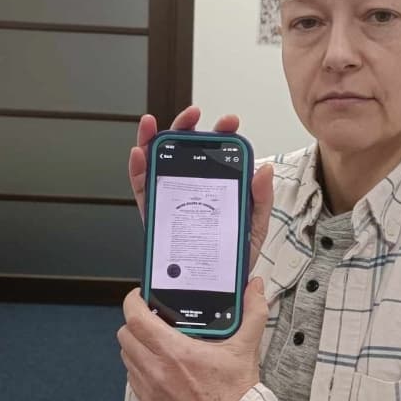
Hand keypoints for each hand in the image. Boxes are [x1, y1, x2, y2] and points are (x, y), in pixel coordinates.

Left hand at [117, 278, 268, 400]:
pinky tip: (159, 364)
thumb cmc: (237, 390)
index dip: (133, 302)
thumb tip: (256, 285)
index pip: (136, 318)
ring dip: (135, 344)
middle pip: (125, 335)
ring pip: (125, 356)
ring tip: (155, 340)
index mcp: (176, 351)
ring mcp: (149, 389)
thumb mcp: (246, 347)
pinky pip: (132, 377)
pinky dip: (139, 366)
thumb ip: (253, 311)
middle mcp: (156, 369)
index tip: (141, 295)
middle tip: (151, 317)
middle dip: (135, 321)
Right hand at [128, 107, 273, 268]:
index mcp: (218, 186)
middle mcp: (193, 187)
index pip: (218, 154)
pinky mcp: (155, 215)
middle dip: (187, 127)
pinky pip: (142, 190)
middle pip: (185, 150)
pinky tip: (139, 154)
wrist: (215, 286)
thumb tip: (264, 170)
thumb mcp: (255, 226)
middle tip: (194, 114)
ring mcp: (172, 198)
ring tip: (152, 124)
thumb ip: (261, 198)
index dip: (221, 133)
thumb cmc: (235, 255)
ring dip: (153, 139)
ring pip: (159, 163)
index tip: (229, 121)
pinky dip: (136, 169)